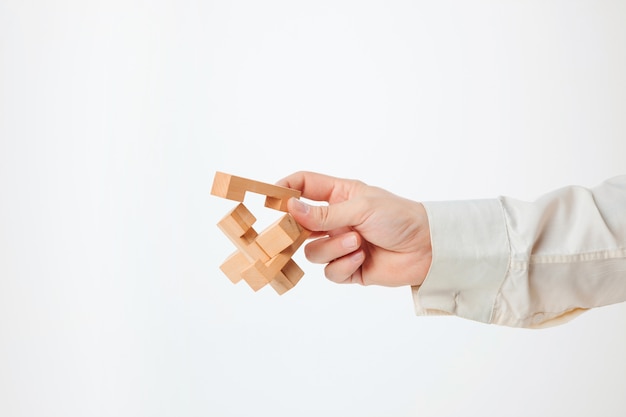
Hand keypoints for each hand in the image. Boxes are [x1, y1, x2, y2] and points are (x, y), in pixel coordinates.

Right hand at [277, 172, 431, 286]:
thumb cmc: (399, 217)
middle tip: (296, 232)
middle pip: (299, 224)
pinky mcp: (349, 268)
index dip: (284, 189)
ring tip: (357, 243)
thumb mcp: (361, 207)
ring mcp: (340, 244)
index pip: (303, 185)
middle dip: (297, 230)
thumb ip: (324, 213)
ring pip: (313, 251)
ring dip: (333, 249)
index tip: (270, 199)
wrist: (428, 248)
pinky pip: (330, 271)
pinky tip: (361, 259)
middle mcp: (336, 220)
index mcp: (339, 195)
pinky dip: (344, 265)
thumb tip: (290, 208)